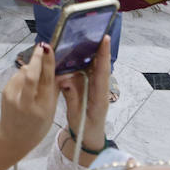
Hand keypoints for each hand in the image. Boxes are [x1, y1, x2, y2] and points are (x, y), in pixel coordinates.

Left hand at [0, 42, 59, 163]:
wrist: (13, 137)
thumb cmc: (37, 125)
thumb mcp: (51, 111)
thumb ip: (54, 90)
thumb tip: (60, 69)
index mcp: (43, 108)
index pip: (46, 81)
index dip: (48, 63)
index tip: (48, 48)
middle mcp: (27, 102)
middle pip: (31, 74)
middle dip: (36, 58)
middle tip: (42, 46)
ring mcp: (13, 97)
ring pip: (23, 72)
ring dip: (31, 67)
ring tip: (37, 70)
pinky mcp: (5, 93)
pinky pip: (17, 76)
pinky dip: (23, 74)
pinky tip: (27, 80)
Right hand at [57, 36, 111, 155]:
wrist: (89, 140)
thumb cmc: (84, 129)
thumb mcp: (76, 115)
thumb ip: (71, 97)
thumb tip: (65, 79)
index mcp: (99, 97)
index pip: (102, 72)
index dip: (103, 55)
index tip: (105, 38)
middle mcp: (100, 89)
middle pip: (101, 66)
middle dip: (99, 48)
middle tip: (95, 30)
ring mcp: (97, 88)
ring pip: (95, 67)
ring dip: (92, 53)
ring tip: (86, 36)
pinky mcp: (91, 88)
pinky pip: (89, 73)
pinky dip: (84, 62)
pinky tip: (77, 53)